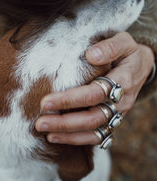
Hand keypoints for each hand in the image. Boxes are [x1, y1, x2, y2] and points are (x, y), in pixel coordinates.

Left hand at [35, 32, 154, 144]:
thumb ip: (110, 47)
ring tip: (45, 133)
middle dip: (65, 122)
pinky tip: (57, 137)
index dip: (70, 100)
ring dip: (68, 134)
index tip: (46, 101)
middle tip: (40, 123)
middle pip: (93, 118)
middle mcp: (121, 101)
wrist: (140, 64)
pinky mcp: (112, 119)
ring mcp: (117, 113)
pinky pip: (97, 136)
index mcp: (123, 80)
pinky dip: (77, 139)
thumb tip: (91, 55)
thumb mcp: (124, 41)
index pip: (94, 94)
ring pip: (94, 131)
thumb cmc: (127, 51)